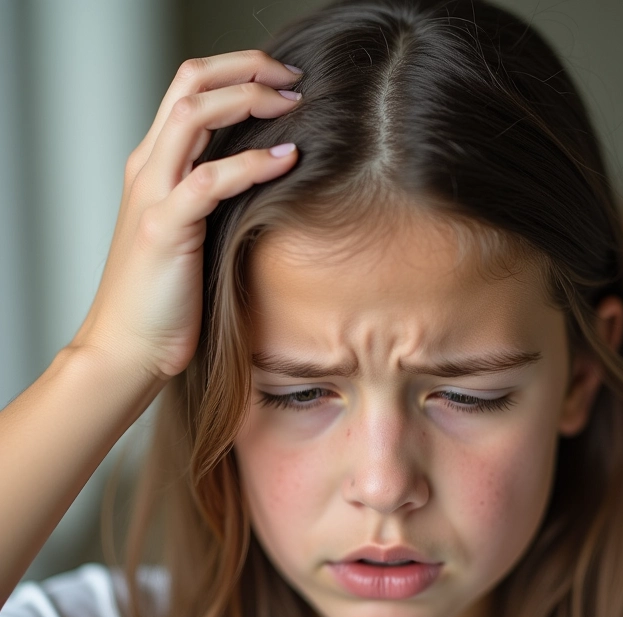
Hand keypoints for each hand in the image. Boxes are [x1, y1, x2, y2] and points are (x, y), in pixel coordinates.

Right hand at [69, 49, 302, 381]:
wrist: (129, 344)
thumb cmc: (165, 295)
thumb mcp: (191, 233)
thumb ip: (214, 200)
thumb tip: (267, 180)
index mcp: (155, 165)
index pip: (189, 89)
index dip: (236, 71)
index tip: (282, 82)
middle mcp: (149, 168)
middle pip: (190, 84)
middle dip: (245, 67)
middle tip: (292, 77)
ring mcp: (153, 194)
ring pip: (194, 115)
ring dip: (249, 100)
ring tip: (293, 104)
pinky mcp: (166, 228)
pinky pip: (211, 181)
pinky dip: (251, 163)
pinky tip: (286, 159)